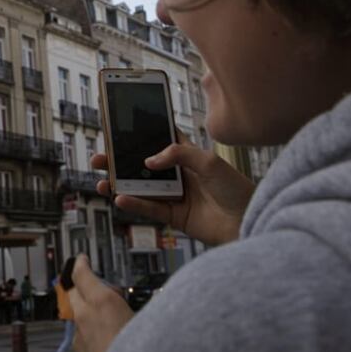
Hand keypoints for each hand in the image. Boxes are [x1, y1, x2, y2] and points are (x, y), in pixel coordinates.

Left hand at [69, 254, 132, 351]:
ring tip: (106, 317)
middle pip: (73, 291)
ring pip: (77, 314)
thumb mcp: (145, 319)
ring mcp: (79, 335)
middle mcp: (85, 316)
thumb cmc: (141, 351)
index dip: (80, 264)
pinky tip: (104, 337)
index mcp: (102, 302)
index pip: (81, 274)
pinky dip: (88, 331)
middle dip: (81, 287)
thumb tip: (136, 303)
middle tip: (96, 287)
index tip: (81, 259)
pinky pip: (80, 334)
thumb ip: (131, 306)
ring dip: (86, 311)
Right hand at [92, 131, 253, 245]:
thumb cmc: (237, 190)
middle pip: (143, 165)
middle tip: (100, 157)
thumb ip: (179, 155)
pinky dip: (134, 204)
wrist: (250, 222)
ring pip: (141, 187)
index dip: (141, 134)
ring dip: (120, 183)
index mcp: (188, 156)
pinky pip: (149, 208)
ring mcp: (175, 195)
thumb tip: (150, 159)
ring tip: (101, 180)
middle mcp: (179, 174)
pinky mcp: (174, 216)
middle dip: (120, 161)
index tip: (120, 128)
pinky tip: (120, 197)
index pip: (160, 140)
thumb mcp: (209, 162)